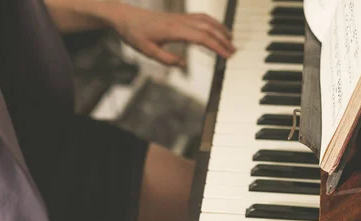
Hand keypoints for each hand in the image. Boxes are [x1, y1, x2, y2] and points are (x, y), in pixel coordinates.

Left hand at [111, 4, 235, 66]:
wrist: (126, 17)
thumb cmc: (135, 34)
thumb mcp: (148, 52)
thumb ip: (166, 59)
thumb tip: (183, 64)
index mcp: (174, 30)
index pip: (202, 38)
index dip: (217, 47)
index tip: (227, 56)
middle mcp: (180, 21)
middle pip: (208, 28)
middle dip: (223, 40)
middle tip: (234, 52)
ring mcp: (180, 17)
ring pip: (206, 20)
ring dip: (220, 29)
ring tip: (231, 40)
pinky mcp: (179, 16)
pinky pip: (200, 17)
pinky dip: (212, 23)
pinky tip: (216, 30)